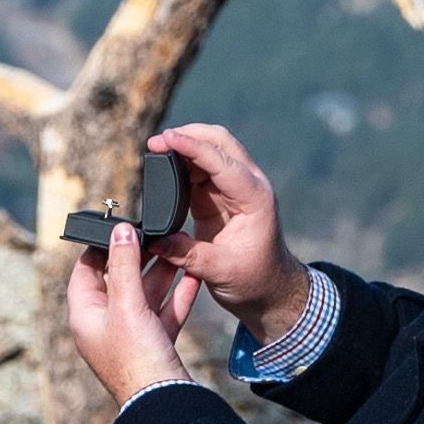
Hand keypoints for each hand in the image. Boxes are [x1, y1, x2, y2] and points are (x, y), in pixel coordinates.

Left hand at [58, 221, 199, 415]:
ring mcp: (130, 336)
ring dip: (162, 274)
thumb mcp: (127, 305)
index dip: (100, 249)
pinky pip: (164, 313)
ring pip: (145, 296)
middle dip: (139, 258)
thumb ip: (125, 265)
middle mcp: (105, 325)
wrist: (163, 401)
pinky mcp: (154, 345)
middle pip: (119, 281)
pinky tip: (193, 277)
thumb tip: (121, 231)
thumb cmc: (136, 359)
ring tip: (178, 249)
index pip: (86, 272)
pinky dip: (178, 295)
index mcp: (86, 316)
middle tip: (155, 235)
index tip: (118, 229)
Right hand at [145, 120, 298, 327]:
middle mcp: (248, 185)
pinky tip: (164, 168)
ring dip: (184, 147)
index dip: (192, 147)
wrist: (269, 289)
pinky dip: (182, 163)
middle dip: (189, 135)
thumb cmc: (254, 279)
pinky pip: (200, 169)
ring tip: (155, 153)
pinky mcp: (220, 195)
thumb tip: (155, 241)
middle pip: (220, 142)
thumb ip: (187, 254)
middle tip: (157, 142)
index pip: (222, 161)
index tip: (165, 139)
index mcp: (255, 198)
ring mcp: (234, 187)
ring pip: (210, 151)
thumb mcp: (220, 271)